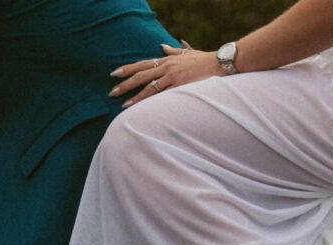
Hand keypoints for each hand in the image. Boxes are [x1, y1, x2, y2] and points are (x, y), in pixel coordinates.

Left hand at [110, 43, 225, 107]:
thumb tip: (161, 46)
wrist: (220, 63)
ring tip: (124, 105)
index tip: (114, 74)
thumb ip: (173, 51)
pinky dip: (152, 103)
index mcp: (167, 61)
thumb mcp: (187, 54)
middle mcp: (167, 68)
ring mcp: (173, 78)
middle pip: (141, 76)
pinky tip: (143, 110)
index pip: (142, 64)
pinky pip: (163, 97)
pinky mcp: (181, 87)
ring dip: (136, 97)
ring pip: (149, 88)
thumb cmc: (204, 60)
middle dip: (125, 84)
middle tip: (112, 92)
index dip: (127, 69)